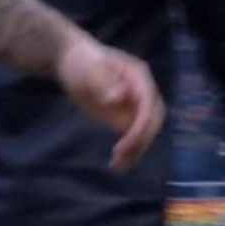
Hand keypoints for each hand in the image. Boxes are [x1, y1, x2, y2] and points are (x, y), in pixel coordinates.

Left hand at [55, 35, 165, 169]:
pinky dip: (128, 151)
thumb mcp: (90, 69)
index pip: (149, 104)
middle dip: (141, 140)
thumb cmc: (82, 61)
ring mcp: (136, 105)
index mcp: (139, 76)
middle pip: (153, 120)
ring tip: (117, 165)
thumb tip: (119, 97)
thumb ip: (105, 82)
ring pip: (145, 132)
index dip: (142, 124)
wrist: (71, 61)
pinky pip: (132, 137)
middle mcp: (143, 92)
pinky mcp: (126, 117)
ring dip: (136, 150)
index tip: (128, 141)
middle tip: (121, 154)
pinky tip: (116, 163)